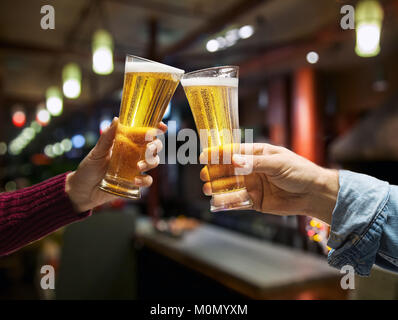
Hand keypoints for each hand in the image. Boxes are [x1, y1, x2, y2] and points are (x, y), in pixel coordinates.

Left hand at [66, 118, 166, 212]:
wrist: (83, 190)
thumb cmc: (88, 168)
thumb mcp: (97, 152)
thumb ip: (107, 137)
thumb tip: (116, 120)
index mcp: (126, 143)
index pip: (145, 133)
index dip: (156, 129)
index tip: (161, 127)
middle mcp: (134, 154)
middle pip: (154, 146)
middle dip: (155, 146)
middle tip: (149, 148)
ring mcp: (135, 168)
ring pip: (154, 162)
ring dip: (150, 162)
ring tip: (138, 167)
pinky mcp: (134, 182)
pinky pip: (148, 180)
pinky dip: (145, 180)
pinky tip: (134, 180)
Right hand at [200, 143, 338, 223]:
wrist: (314, 194)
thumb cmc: (300, 172)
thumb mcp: (278, 163)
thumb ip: (255, 163)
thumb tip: (234, 161)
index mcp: (258, 154)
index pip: (234, 152)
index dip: (218, 154)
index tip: (204, 156)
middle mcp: (253, 169)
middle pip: (229, 170)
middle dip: (215, 172)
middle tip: (204, 175)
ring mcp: (253, 185)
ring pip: (231, 186)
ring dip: (219, 187)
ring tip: (207, 190)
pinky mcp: (255, 201)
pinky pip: (238, 201)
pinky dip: (228, 202)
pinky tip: (218, 203)